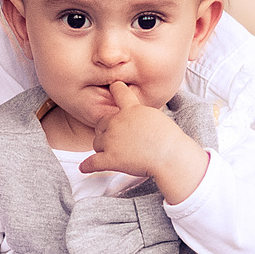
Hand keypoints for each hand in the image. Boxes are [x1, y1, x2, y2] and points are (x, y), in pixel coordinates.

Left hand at [79, 82, 206, 203]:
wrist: (170, 156)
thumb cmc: (169, 139)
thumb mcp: (155, 117)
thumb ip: (140, 113)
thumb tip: (134, 116)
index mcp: (131, 109)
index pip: (119, 91)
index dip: (115, 89)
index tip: (113, 86)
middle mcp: (118, 122)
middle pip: (101, 123)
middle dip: (106, 130)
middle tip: (118, 139)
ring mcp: (112, 140)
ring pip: (97, 142)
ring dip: (102, 148)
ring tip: (116, 153)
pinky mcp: (111, 159)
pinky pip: (93, 162)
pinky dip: (88, 166)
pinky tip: (84, 167)